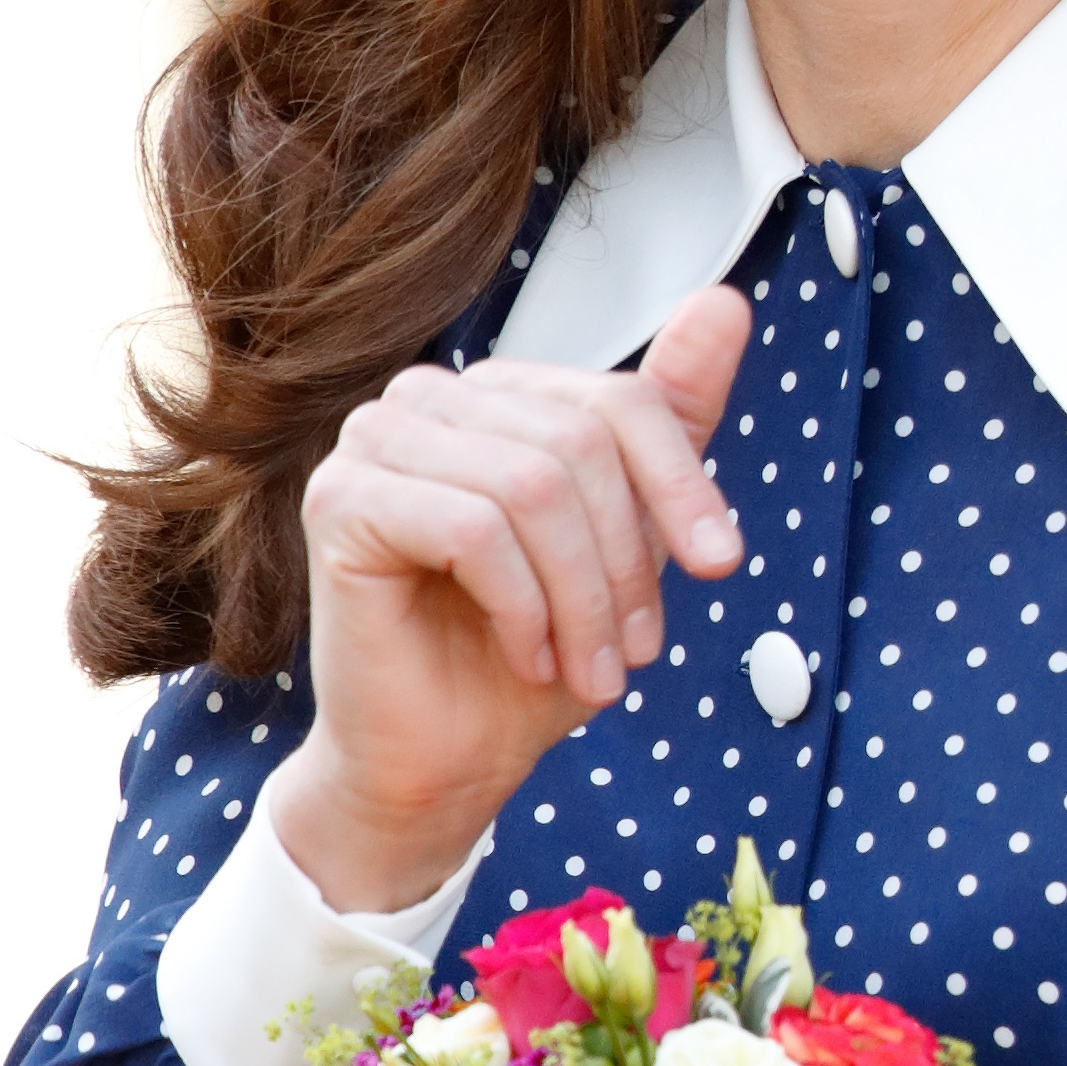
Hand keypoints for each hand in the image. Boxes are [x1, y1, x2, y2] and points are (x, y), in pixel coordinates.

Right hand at [268, 285, 750, 910]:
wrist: (444, 763)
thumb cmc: (530, 656)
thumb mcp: (629, 539)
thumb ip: (671, 421)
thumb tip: (725, 301)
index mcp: (499, 395)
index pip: (619, 399)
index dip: (682, 483)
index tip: (720, 564)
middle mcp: (431, 397)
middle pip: (580, 442)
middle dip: (626, 562)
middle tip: (635, 653)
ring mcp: (375, 439)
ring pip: (533, 486)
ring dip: (580, 598)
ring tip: (589, 670)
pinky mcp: (340, 498)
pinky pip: (474, 530)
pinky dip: (522, 608)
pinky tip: (528, 656)